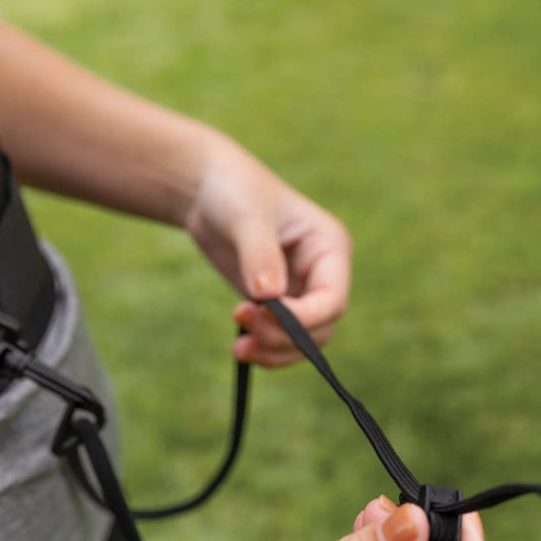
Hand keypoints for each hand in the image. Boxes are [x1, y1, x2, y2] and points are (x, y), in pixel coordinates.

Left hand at [182, 139, 352, 367]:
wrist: (207, 188)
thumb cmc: (235, 190)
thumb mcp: (247, 217)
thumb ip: (260, 255)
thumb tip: (269, 297)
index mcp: (330, 247)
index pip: (332, 299)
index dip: (303, 319)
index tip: (261, 317)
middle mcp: (322, 272)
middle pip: (320, 326)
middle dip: (285, 338)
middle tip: (244, 337)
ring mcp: (301, 289)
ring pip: (303, 340)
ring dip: (275, 351)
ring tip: (240, 349)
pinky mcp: (278, 302)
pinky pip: (281, 337)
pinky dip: (265, 348)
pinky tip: (242, 346)